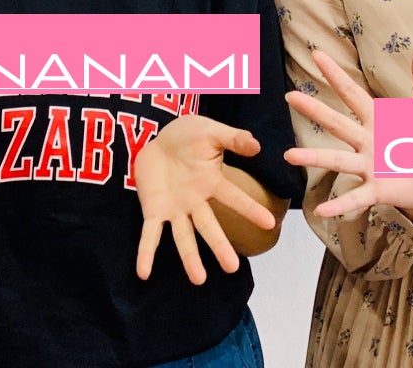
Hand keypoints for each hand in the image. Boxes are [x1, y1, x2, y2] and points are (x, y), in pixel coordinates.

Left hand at [131, 114, 276, 284]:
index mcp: (212, 183)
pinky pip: (149, 234)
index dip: (251, 209)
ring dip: (189, 258)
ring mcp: (174, 209)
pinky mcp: (153, 211)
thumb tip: (256, 145)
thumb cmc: (188, 136)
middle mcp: (195, 202)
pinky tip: (143, 273)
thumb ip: (233, 139)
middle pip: (208, 226)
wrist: (158, 139)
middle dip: (219, 246)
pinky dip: (146, 253)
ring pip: (183, 237)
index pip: (234, 197)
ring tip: (198, 280)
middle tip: (232, 269)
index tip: (270, 223)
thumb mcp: (211, 132)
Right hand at [284, 48, 412, 223]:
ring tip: (290, 155)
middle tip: (290, 96)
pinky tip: (322, 210)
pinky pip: (356, 198)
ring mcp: (368, 166)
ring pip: (338, 160)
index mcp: (377, 119)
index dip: (336, 75)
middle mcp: (366, 141)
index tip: (317, 54)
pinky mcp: (377, 190)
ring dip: (314, 157)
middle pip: (337, 124)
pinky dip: (339, 204)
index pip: (353, 94)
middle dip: (314, 110)